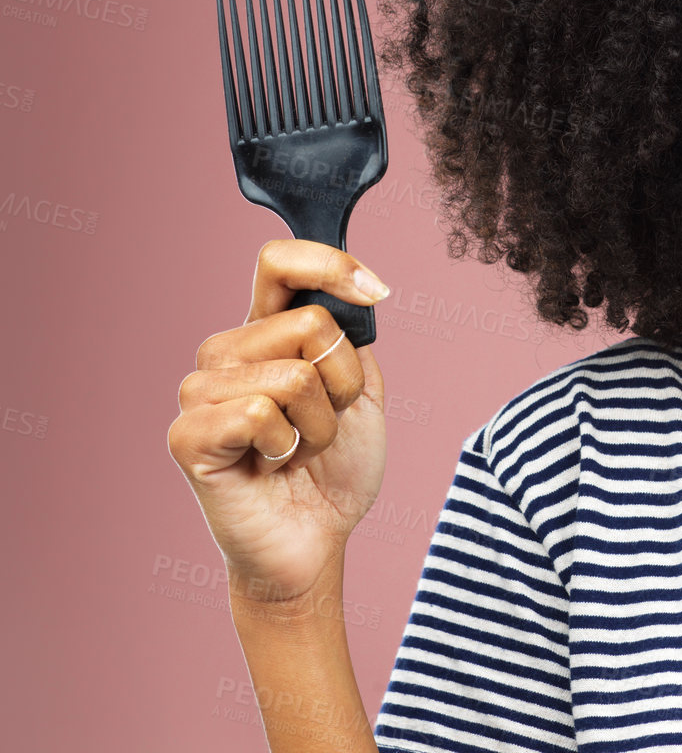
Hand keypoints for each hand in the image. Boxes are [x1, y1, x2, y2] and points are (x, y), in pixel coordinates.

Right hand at [167, 239, 390, 607]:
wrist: (317, 538)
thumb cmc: (334, 467)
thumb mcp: (361, 390)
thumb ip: (351, 337)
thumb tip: (351, 295)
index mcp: (265, 331)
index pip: (280, 261)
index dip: (332, 263)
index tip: (376, 292)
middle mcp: (225, 352)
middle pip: (310, 324)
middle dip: (344, 383)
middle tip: (321, 425)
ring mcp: (199, 392)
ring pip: (295, 375)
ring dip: (319, 424)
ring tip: (296, 450)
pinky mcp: (187, 435)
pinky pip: (261, 414)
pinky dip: (286, 447)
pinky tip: (271, 466)